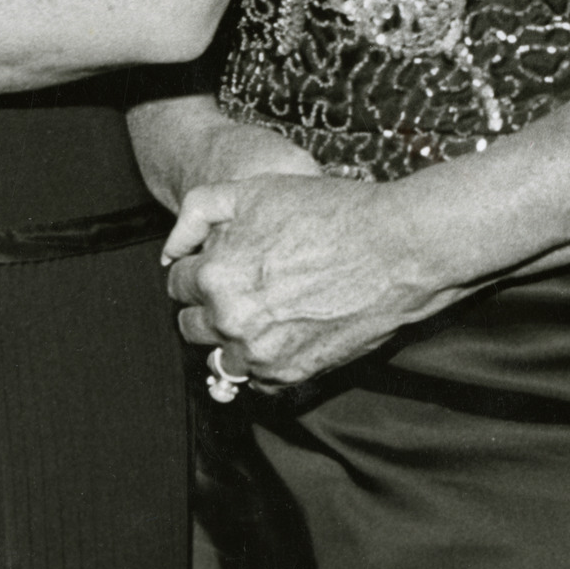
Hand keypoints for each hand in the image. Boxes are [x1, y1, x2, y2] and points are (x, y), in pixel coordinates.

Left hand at [159, 172, 458, 387]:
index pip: (179, 285)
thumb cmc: (332, 212)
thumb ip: (199, 212)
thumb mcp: (257, 189)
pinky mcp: (291, 375)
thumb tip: (172, 250)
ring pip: (221, 356)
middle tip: (246, 284)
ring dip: (233, 337)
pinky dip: (264, 360)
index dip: (201, 268)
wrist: (397, 248)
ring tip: (266, 310)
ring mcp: (260, 354)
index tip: (224, 262)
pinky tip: (287, 330)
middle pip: (193, 325)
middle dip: (211, 304)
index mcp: (216, 276)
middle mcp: (231, 321)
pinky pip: (256, 379)